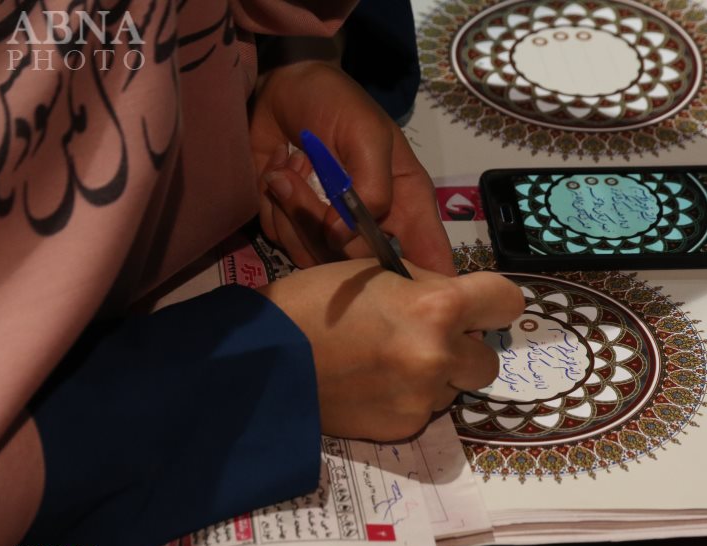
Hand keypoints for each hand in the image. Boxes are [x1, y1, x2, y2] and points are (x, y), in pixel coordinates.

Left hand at [250, 61, 454, 274]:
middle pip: (360, 270)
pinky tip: (279, 172)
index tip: (407, 293)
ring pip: (316, 260)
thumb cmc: (339, 105)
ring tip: (291, 164)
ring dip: (294, 209)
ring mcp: (333, 236)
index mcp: (408, 208)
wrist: (283, 89)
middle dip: (323, 221)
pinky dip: (274, 207)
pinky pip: (283, 243)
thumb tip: (340, 238)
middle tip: (305, 170)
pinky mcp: (295, 232)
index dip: (428, 288)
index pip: (431, 264)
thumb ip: (370, 190)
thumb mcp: (368, 136)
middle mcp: (375, 231)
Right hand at [256, 260, 524, 441]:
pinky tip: (374, 385)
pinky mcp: (404, 428)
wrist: (268, 360)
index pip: (507, 302)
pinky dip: (409, 398)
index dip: (492, 301)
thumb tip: (456, 301)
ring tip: (388, 362)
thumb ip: (427, 286)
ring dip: (436, 376)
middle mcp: (440, 357)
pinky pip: (425, 410)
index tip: (478, 305)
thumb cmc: (318, 302)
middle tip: (426, 338)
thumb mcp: (379, 272)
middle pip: (488, 359)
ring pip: (455, 388)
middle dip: (463, 348)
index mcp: (438, 308)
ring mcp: (423, 398)